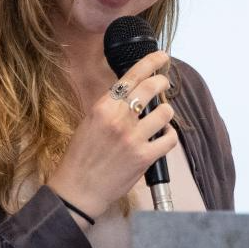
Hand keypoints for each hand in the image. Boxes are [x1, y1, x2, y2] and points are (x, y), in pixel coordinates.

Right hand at [49, 50, 176, 218]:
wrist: (78, 190)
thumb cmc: (81, 157)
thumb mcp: (89, 122)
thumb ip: (111, 107)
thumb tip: (134, 93)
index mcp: (103, 107)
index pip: (132, 76)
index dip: (151, 62)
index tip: (161, 57)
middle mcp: (119, 119)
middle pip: (152, 88)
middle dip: (163, 81)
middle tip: (164, 82)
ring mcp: (134, 138)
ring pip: (166, 112)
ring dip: (167, 112)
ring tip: (161, 117)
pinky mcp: (145, 157)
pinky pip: (170, 139)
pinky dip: (169, 135)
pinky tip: (162, 136)